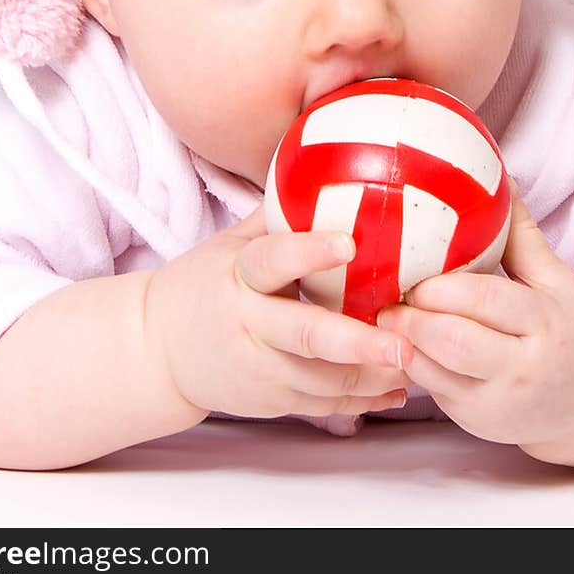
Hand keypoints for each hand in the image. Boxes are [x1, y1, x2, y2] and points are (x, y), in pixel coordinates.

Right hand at [143, 205, 412, 420]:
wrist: (157, 350)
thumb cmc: (203, 284)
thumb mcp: (229, 244)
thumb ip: (277, 218)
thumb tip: (326, 169)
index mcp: (238, 277)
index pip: (273, 261)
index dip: (309, 252)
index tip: (349, 243)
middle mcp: (249, 325)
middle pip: (305, 337)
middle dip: (356, 343)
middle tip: (402, 344)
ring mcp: (260, 369)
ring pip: (321, 380)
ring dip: (371, 377)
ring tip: (416, 363)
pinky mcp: (270, 399)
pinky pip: (320, 405)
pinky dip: (361, 401)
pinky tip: (396, 388)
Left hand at [376, 179, 573, 455]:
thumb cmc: (572, 330)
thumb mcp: (558, 278)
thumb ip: (521, 233)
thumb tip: (498, 176)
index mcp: (545, 322)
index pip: (485, 300)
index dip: (441, 286)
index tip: (411, 265)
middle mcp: (522, 367)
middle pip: (454, 341)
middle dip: (413, 315)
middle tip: (386, 290)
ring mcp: (497, 402)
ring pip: (434, 373)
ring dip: (401, 341)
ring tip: (381, 313)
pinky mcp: (477, 421)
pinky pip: (432, 391)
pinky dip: (409, 363)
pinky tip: (394, 340)